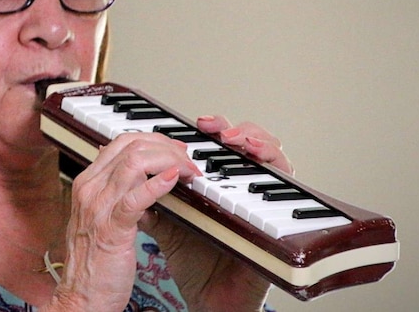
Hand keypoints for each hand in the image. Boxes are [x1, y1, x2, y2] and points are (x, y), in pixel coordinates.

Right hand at [48, 132, 198, 310]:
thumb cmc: (94, 264)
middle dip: (166, 146)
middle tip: (188, 159)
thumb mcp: (101, 218)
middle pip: (130, 145)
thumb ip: (117, 193)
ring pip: (134, 163)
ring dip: (169, 161)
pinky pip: (136, 198)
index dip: (153, 140)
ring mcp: (98, 208)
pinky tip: (174, 180)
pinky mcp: (112, 230)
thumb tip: (143, 175)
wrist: (81, 298)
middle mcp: (90, 189)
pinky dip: (158, 184)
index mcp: (88, 183)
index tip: (175, 150)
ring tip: (188, 171)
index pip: (121, 142)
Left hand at [152, 115, 290, 311]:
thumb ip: (152, 200)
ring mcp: (263, 206)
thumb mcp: (168, 226)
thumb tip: (127, 175)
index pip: (221, 149)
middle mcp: (242, 194)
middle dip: (236, 129)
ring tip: (236, 139)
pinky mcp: (279, 222)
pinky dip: (278, 169)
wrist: (209, 301)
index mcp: (217, 190)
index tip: (196, 122)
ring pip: (274, 160)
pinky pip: (291, 191)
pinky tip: (258, 159)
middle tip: (215, 128)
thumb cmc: (195, 265)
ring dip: (258, 141)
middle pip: (250, 148)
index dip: (213, 131)